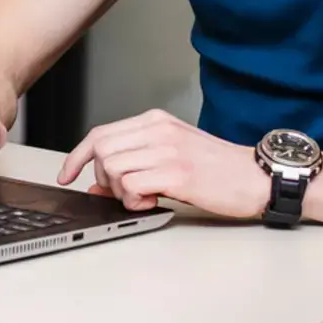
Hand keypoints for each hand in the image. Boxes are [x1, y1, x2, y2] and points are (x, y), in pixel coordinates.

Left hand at [57, 109, 268, 218]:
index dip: (77, 156)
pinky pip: (131, 186)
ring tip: (145, 197)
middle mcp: (159, 129)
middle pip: (101, 149)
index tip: (68, 174)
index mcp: (157, 121)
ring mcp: (168, 149)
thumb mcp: (172, 158)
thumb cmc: (217, 169)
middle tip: (125, 192)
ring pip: (112, 168)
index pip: (101, 132)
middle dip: (102, 177)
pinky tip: (153, 202)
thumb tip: (96, 185)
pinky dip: (134, 201)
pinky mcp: (177, 172)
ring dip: (120, 191)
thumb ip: (135, 164)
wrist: (255, 176)